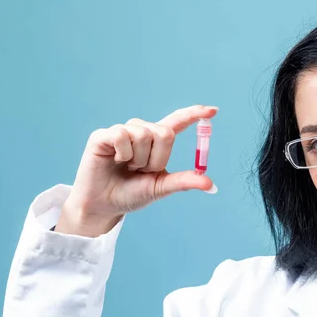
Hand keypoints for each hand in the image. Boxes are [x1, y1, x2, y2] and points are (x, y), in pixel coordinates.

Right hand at [54, 105, 218, 236]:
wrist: (105, 205)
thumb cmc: (132, 194)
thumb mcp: (161, 187)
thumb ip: (185, 181)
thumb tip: (211, 185)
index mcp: (157, 142)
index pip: (177, 122)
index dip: (194, 115)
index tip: (213, 111)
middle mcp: (141, 131)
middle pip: (165, 133)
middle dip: (158, 158)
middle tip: (142, 170)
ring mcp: (122, 131)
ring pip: (144, 135)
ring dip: (139, 159)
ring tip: (127, 167)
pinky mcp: (103, 135)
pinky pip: (123, 136)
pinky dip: (123, 154)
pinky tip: (114, 161)